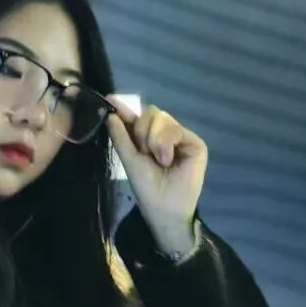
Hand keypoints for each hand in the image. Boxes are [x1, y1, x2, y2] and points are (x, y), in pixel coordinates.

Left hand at [104, 96, 207, 242]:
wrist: (164, 207)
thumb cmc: (147, 187)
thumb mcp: (129, 158)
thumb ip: (121, 136)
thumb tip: (111, 113)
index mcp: (148, 138)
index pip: (137, 117)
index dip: (125, 109)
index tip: (110, 100)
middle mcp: (165, 134)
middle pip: (150, 112)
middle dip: (141, 130)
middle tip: (144, 152)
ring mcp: (181, 137)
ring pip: (162, 118)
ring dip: (153, 139)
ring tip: (158, 159)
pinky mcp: (195, 143)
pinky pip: (175, 129)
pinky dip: (165, 143)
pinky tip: (167, 159)